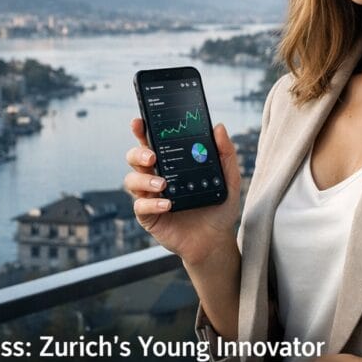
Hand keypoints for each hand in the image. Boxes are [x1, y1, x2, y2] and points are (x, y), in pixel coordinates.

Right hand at [123, 117, 240, 264]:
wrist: (216, 239)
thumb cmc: (219, 207)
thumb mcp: (229, 179)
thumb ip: (226, 153)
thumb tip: (218, 127)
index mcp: (172, 163)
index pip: (152, 142)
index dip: (142, 130)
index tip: (139, 122)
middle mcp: (157, 176)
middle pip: (135, 158)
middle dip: (138, 153)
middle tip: (152, 157)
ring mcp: (151, 197)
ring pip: (132, 181)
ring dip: (144, 180)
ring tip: (163, 184)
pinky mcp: (149, 216)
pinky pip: (140, 207)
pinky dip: (151, 204)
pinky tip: (168, 204)